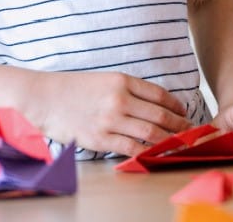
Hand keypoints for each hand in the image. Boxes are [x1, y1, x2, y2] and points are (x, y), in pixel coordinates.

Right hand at [27, 71, 190, 156]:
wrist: (43, 98)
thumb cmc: (72, 89)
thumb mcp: (104, 80)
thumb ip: (128, 90)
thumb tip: (154, 104)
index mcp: (122, 81)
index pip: (159, 94)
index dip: (176, 105)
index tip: (184, 112)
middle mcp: (119, 99)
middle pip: (160, 114)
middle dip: (179, 125)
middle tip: (190, 131)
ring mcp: (110, 120)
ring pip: (150, 132)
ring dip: (168, 139)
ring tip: (178, 143)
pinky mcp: (100, 138)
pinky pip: (130, 147)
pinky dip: (145, 151)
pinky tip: (154, 153)